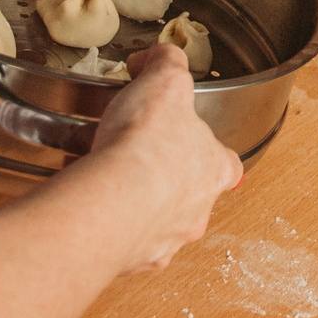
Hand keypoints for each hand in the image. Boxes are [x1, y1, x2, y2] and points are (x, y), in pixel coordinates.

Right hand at [83, 45, 242, 272]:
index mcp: (214, 169)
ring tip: (105, 180)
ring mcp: (166, 240)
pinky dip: (110, 227)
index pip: (226, 163)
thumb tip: (157, 59)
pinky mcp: (132, 259)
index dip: (208, 149)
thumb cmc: (148, 144)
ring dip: (137, 205)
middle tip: (135, 157)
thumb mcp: (166, 80)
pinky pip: (123, 243)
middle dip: (164, 178)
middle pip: (190, 195)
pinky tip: (91, 206)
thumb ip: (167, 64)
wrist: (111, 201)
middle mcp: (197, 211)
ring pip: (156, 223)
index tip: (186, 138)